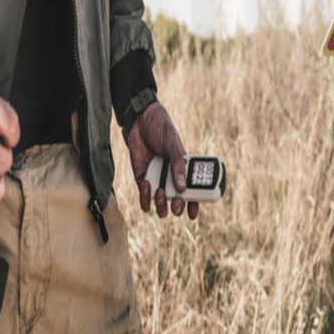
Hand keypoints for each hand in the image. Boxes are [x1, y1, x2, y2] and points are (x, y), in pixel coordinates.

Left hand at [127, 101, 198, 219]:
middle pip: (176, 201)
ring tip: (160, 193)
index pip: (192, 191)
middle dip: (177, 207)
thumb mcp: (173, 144)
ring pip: (160, 203)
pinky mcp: (142, 178)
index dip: (193, 204)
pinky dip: (145, 196)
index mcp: (183, 169)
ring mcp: (157, 179)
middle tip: (176, 205)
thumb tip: (183, 188)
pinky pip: (144, 196)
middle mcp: (171, 177)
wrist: (140, 120)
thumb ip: (177, 164)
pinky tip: (147, 185)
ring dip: (161, 205)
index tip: (192, 214)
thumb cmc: (162, 129)